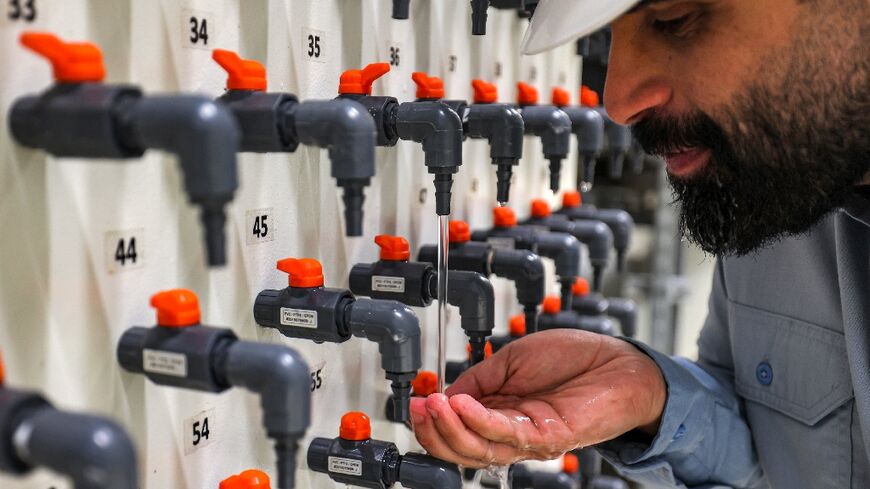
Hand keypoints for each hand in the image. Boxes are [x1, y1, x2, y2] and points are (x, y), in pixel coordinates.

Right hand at [410, 329, 665, 466]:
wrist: (617, 361)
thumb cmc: (573, 359)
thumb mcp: (511, 361)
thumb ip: (479, 378)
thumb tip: (445, 394)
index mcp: (500, 413)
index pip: (457, 429)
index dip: (432, 420)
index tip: (414, 401)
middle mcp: (512, 432)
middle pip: (462, 448)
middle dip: (433, 431)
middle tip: (416, 408)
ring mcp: (529, 439)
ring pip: (478, 449)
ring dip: (448, 428)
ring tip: (431, 406)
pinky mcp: (547, 437)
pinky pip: (503, 434)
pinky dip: (476, 420)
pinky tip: (459, 404)